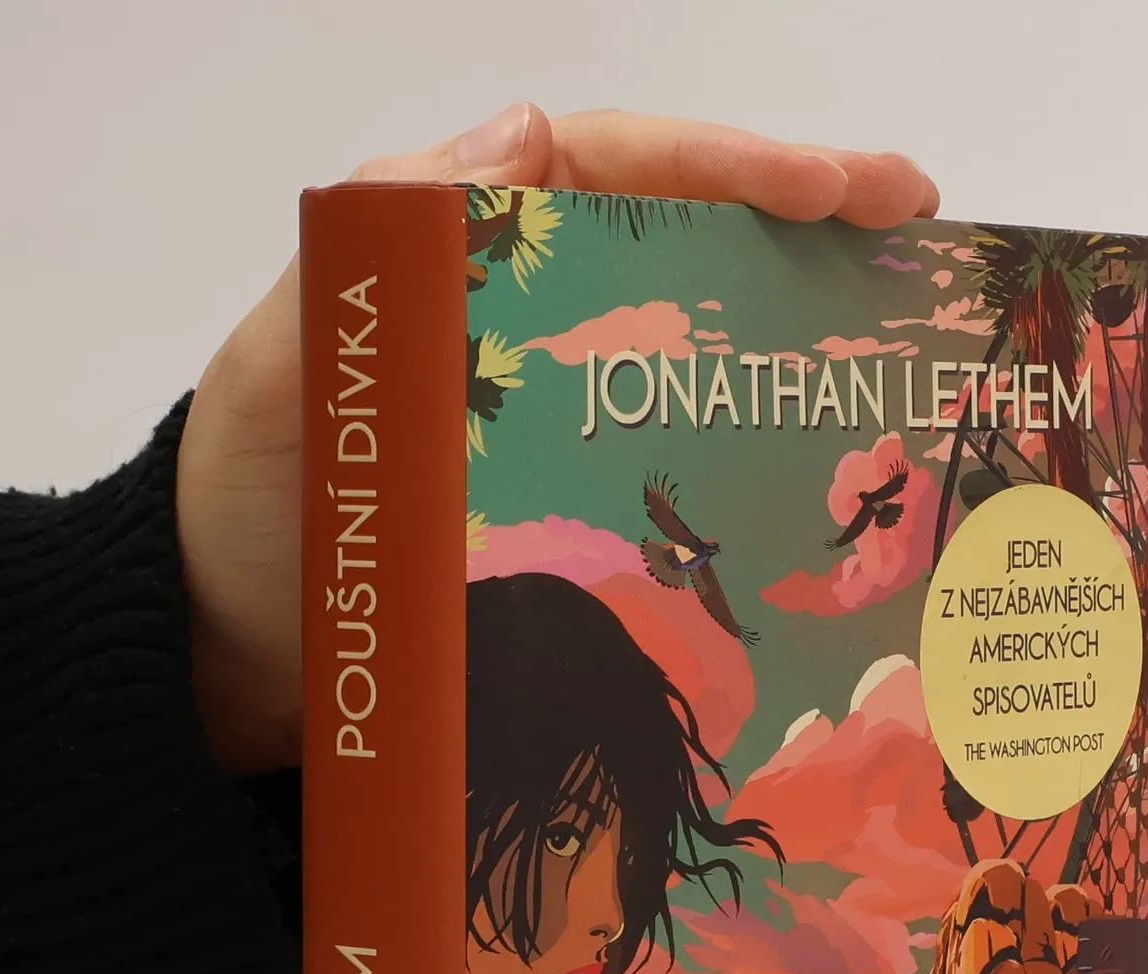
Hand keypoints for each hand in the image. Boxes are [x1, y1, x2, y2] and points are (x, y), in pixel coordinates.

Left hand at [176, 105, 940, 775]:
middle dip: (808, 231)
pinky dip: (754, 470)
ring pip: (701, 356)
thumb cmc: (247, 506)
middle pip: (688, 251)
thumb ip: (373, 251)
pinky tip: (826, 488)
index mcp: (468, 255)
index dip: (739, 168)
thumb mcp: (284, 363)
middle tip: (919, 234)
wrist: (229, 662)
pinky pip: (679, 475)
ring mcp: (565, 425)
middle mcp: (532, 326)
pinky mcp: (575, 517)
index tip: (842, 188)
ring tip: (904, 348)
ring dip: (804, 343)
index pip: (621, 175)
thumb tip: (520, 138)